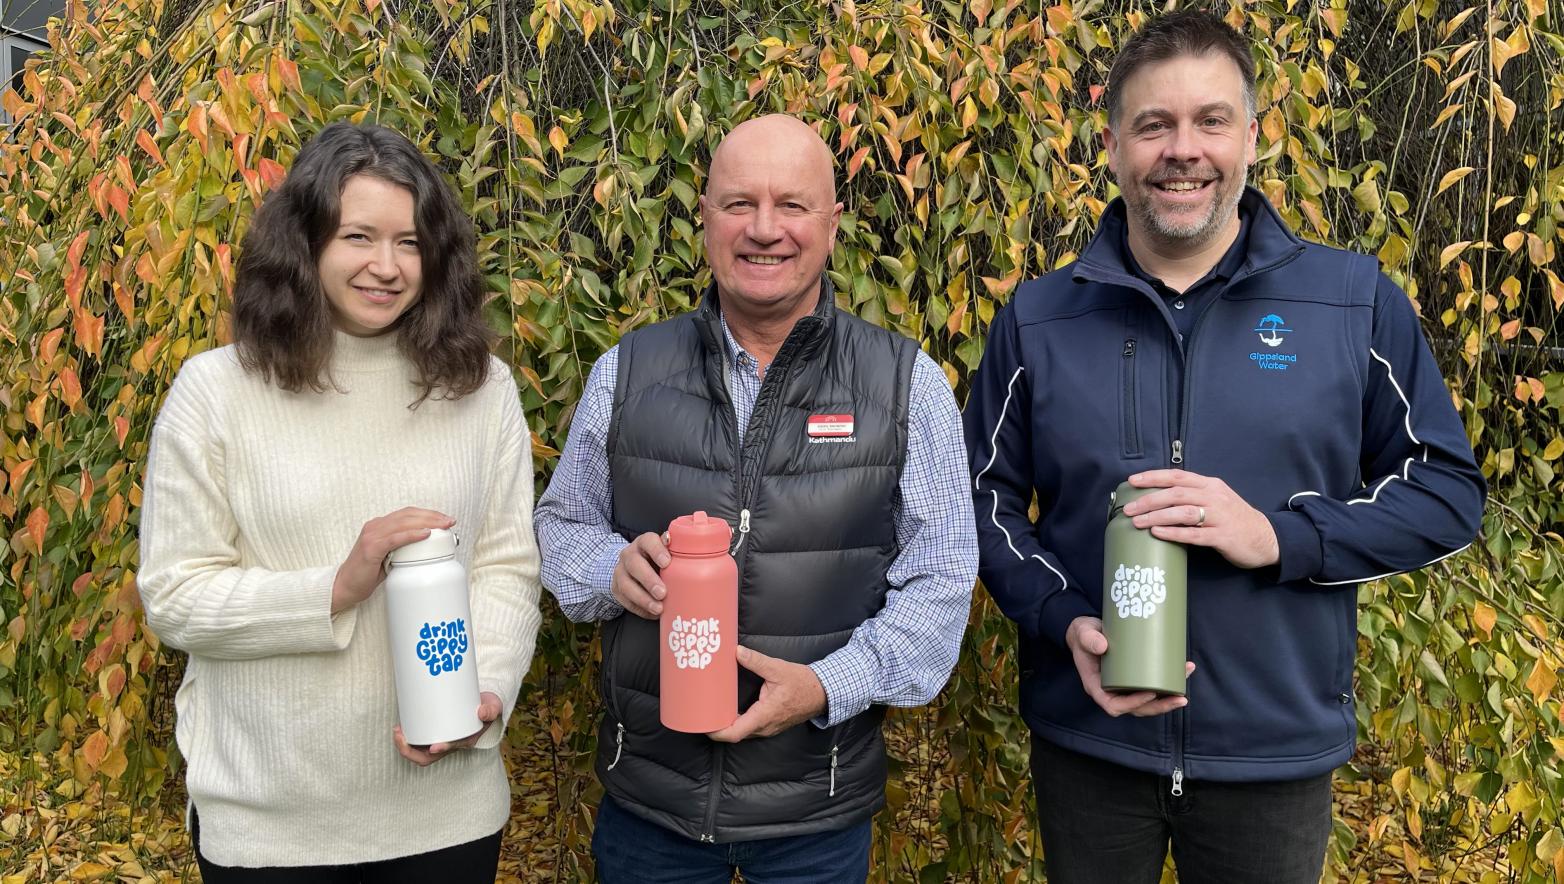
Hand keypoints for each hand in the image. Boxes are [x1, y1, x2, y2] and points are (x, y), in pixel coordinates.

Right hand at [332, 507, 455, 613]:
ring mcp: (372, 535)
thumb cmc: (368, 574)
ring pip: (403, 523)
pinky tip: (425, 534)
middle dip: (432, 516)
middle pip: (408, 514)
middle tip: (450, 521)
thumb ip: (405, 549)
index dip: (428, 513)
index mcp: (380, 526)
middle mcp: (375, 526)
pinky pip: (395, 538)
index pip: (408, 513)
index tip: (445, 519)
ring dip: (427, 523)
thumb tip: (430, 549)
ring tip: (443, 526)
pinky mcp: (371, 547)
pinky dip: (411, 535)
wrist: (345, 587)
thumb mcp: (390, 557)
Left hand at [394, 691, 501, 765]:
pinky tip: (400, 727)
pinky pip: (417, 743)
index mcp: (466, 741)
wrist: (483, 704)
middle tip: (400, 734)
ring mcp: (440, 740)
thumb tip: (482, 712)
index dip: (441, 749)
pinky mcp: (433, 733)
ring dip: (404, 746)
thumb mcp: (494, 706)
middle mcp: (450, 745)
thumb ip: (491, 709)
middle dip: (410, 751)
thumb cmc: (487, 707)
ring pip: (419, 753)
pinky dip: (406, 739)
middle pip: (427, 758)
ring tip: (397, 730)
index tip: (433, 747)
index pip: (451, 749)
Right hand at [612, 532, 669, 619]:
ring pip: (626, 585)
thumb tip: (696, 549)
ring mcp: (620, 572)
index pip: (648, 541)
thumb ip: (677, 551)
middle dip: (649, 580)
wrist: (634, 568)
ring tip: (658, 609)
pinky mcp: (616, 589)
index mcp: (644, 542)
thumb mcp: (666, 553)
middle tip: (662, 593)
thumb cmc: (657, 561)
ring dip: (643, 599)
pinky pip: (625, 600)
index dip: (657, 551)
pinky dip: (640, 609)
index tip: (667, 562)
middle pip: (634, 564)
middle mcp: (629, 555)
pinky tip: (653, 614)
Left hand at [707, 646, 827, 741]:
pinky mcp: (770, 725)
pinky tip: (729, 710)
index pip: (735, 733)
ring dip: (727, 725)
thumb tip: (736, 651)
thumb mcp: (778, 668)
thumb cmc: (802, 683)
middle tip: (701, 713)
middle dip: (717, 727)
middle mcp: (764, 727)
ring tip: (711, 711)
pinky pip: (749, 729)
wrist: (822, 693)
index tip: (703, 723)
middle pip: (735, 734)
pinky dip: (737, 722)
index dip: (716, 731)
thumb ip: (756, 660)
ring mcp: (768, 729)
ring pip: (742, 733)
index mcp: (764, 716)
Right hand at [1066, 617, 1192, 716]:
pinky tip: (1182, 672)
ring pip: (1147, 701)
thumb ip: (1089, 639)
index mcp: (1096, 686)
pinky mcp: (1134, 677)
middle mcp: (1112, 691)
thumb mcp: (1082, 634)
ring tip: (1184, 691)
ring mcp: (1124, 686)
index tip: (1150, 693)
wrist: (1088, 631)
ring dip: (1167, 699)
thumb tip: (1103, 645)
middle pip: (1137, 708)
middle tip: (1180, 699)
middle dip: (1160, 706)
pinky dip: (1167, 684)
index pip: (1114, 705)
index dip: (1133, 704)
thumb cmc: (1083, 634)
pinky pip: (1151, 687)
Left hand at [1124, 470, 1279, 568]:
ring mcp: (1219, 516)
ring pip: (1182, 512)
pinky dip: (1174, 533)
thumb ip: (1193, 495)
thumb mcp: (1216, 499)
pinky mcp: (1223, 536)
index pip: (1177, 476)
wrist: (1266, 538)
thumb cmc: (1234, 519)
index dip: (1153, 477)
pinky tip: (1158, 533)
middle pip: (1176, 493)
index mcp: (1210, 485)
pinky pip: (1194, 534)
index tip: (1133, 481)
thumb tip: (1159, 498)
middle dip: (1149, 500)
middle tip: (1128, 509)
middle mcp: (1214, 497)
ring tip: (1137, 522)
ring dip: (1157, 516)